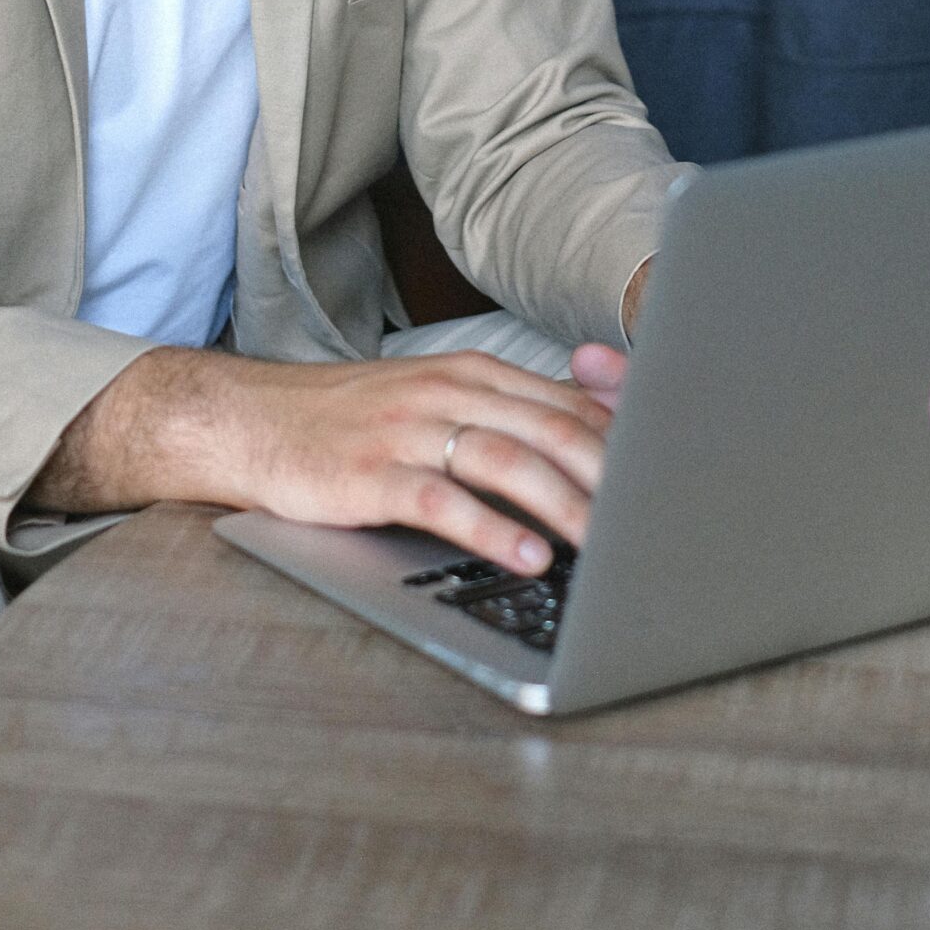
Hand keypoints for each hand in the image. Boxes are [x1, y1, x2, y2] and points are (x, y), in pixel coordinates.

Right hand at [33, 343, 622, 576]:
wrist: (251, 419)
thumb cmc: (354, 421)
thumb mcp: (438, 402)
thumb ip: (513, 416)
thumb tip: (604, 436)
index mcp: (474, 375)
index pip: (571, 405)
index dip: (630, 445)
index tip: (678, 482)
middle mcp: (449, 392)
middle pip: (552, 429)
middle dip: (614, 478)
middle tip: (661, 522)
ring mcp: (408, 429)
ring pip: (507, 461)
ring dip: (565, 505)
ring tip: (609, 548)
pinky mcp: (370, 472)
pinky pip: (441, 499)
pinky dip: (489, 527)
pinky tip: (524, 555)